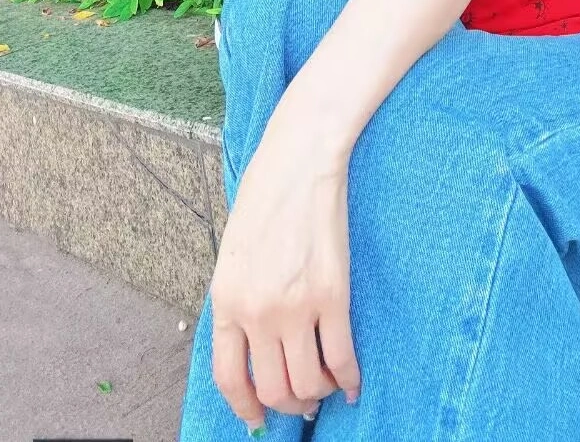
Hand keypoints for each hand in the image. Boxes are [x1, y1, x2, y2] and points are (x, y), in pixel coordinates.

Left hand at [209, 117, 361, 429]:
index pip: (229, 377)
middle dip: (289, 403)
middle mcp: (258, 312)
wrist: (298, 161)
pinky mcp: (333, 296)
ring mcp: (297, 307)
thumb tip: (253, 345)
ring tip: (326, 384)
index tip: (258, 417)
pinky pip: (342, 358)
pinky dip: (350, 378)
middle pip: (273, 389)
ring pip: (308, 383)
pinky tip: (353, 380)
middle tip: (302, 398)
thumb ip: (239, 300)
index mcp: (227, 300)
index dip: (246, 407)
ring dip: (319, 393)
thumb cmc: (264, 198)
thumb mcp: (234, 254)